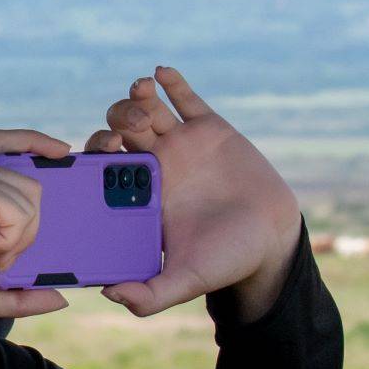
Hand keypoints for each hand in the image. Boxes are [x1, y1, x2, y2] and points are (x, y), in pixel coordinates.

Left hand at [85, 66, 304, 317]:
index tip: (101, 151)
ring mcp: (181, 143)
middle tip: (128, 125)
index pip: (104, 164)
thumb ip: (150, 296)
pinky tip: (163, 73)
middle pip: (121, 129)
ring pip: (149, 109)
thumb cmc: (225, 261)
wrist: (272, 240)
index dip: (96, 152)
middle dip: (117, 120)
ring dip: (138, 97)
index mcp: (139, 192)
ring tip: (142, 91)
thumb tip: (110, 296)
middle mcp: (156, 163)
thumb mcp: (186, 281)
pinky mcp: (209, 128)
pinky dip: (173, 83)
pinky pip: (186, 99)